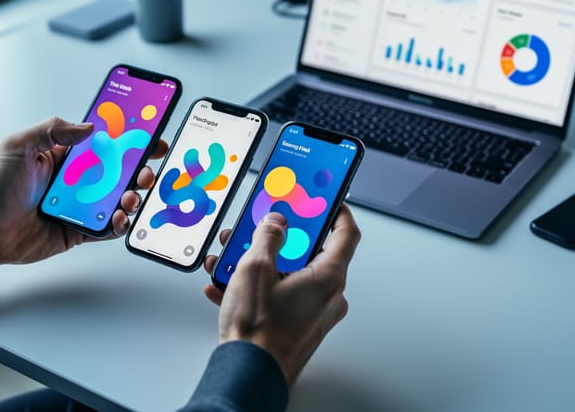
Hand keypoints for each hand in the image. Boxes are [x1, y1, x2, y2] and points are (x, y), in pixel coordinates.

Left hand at [0, 117, 167, 267]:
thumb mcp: (19, 145)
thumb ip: (53, 130)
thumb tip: (89, 127)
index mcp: (65, 157)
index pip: (104, 144)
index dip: (128, 140)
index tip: (148, 136)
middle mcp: (77, 181)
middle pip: (118, 173)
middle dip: (139, 169)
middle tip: (147, 170)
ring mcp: (80, 207)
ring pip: (118, 200)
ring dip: (133, 196)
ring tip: (132, 196)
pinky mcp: (78, 231)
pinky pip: (106, 228)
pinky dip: (119, 224)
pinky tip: (120, 218)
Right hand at [202, 205, 360, 385]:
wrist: (248, 375)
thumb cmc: (258, 331)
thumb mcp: (255, 268)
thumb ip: (268, 235)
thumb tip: (276, 221)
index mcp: (328, 277)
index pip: (346, 233)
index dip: (337, 210)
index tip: (326, 198)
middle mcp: (328, 296)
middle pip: (310, 253)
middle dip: (279, 239)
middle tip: (261, 229)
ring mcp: (314, 314)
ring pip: (290, 275)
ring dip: (261, 264)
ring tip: (232, 262)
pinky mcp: (298, 327)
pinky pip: (281, 297)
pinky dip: (258, 288)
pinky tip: (229, 287)